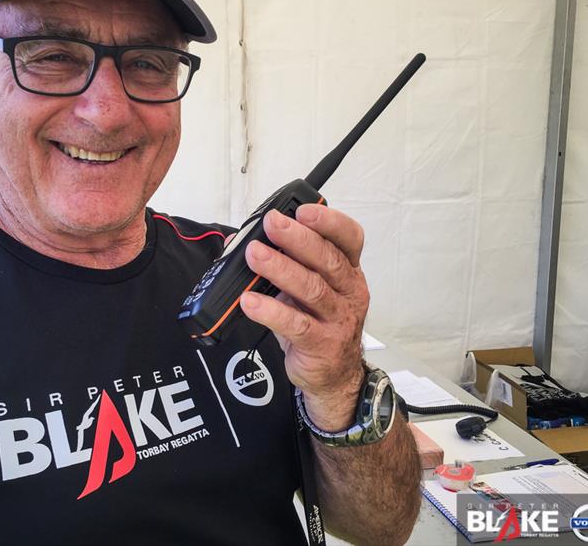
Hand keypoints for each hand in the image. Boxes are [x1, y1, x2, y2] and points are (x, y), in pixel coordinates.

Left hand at [238, 205, 368, 431]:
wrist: (333, 376)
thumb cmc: (318, 324)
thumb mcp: (307, 289)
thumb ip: (281, 264)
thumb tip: (237, 241)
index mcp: (348, 272)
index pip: (349, 239)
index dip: (330, 222)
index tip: (305, 210)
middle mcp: (349, 292)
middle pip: (327, 260)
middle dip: (297, 239)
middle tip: (272, 223)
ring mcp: (338, 320)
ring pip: (312, 289)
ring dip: (280, 269)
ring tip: (254, 255)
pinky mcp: (321, 345)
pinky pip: (295, 325)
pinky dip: (271, 311)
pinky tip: (250, 301)